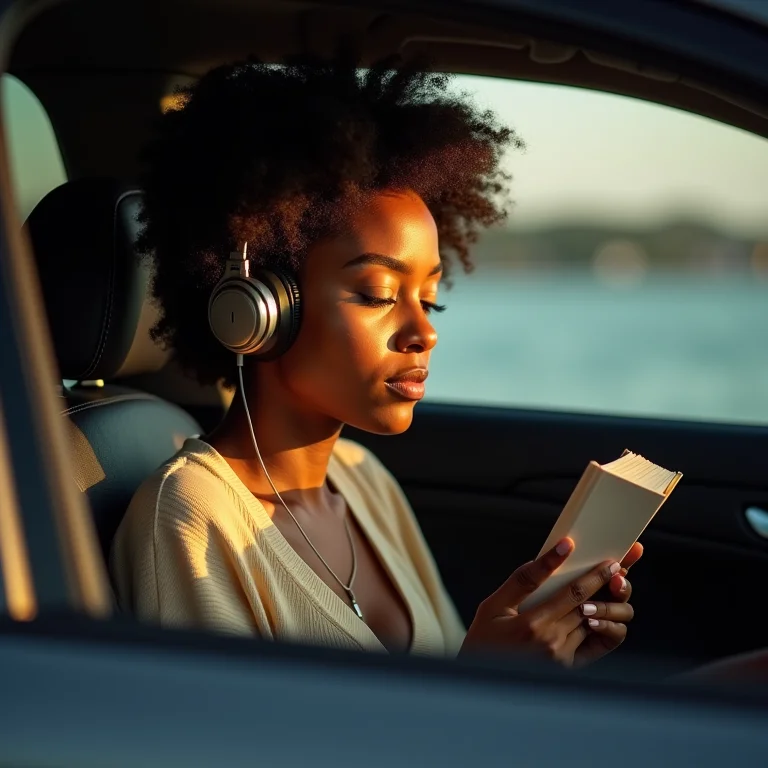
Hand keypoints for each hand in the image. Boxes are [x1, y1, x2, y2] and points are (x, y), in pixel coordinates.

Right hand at [460, 538, 632, 667]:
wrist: (482, 680)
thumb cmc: (484, 639)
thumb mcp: (493, 605)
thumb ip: (523, 580)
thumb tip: (550, 554)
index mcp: (533, 625)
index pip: (573, 594)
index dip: (595, 576)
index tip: (610, 562)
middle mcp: (552, 644)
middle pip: (590, 608)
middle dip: (607, 586)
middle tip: (620, 569)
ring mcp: (562, 659)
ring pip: (595, 625)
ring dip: (607, 604)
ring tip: (613, 588)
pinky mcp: (568, 668)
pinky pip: (595, 645)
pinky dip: (603, 628)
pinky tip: (603, 613)